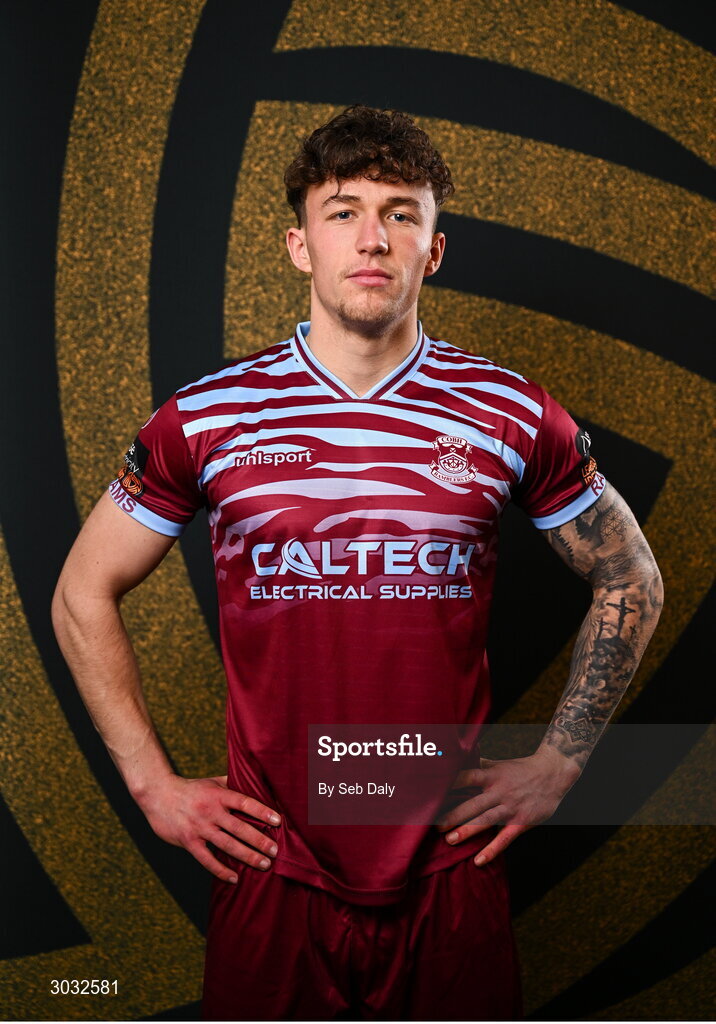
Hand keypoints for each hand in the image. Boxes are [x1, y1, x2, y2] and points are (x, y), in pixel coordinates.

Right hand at [137, 774, 281, 882]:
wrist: (158, 794)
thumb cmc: (190, 789)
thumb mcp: (212, 782)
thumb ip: (232, 784)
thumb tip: (256, 783)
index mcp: (219, 795)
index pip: (245, 803)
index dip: (262, 811)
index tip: (278, 821)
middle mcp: (211, 811)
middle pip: (239, 827)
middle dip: (259, 840)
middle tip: (275, 851)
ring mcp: (199, 827)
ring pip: (227, 845)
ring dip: (247, 856)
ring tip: (264, 864)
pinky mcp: (188, 841)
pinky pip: (207, 859)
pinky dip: (220, 870)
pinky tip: (234, 878)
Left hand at [434, 746, 580, 865]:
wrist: (553, 773)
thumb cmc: (520, 769)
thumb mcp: (499, 765)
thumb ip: (478, 765)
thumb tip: (456, 759)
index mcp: (491, 775)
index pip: (467, 777)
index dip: (450, 783)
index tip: (432, 791)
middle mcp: (499, 791)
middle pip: (473, 803)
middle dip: (453, 814)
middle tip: (434, 825)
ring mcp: (511, 807)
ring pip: (486, 820)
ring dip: (467, 831)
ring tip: (449, 840)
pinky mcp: (522, 822)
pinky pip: (505, 838)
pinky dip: (492, 850)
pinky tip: (479, 861)